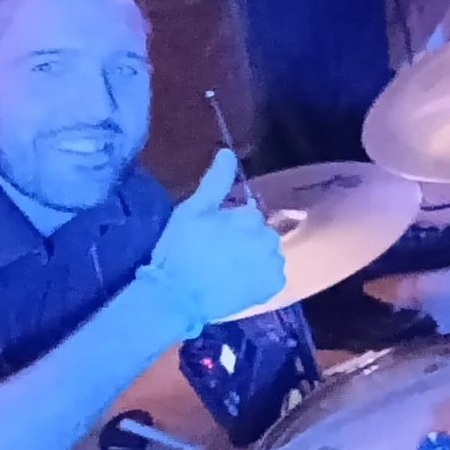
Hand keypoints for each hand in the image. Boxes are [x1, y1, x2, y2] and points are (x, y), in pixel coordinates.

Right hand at [145, 149, 286, 326]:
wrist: (176, 298)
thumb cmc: (179, 251)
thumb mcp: (191, 211)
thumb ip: (215, 181)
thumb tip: (228, 152)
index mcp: (250, 218)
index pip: (248, 215)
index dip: (229, 226)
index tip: (211, 238)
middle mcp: (268, 239)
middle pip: (261, 233)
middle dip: (244, 240)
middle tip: (217, 256)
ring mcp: (273, 264)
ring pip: (268, 254)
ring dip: (254, 259)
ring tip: (227, 271)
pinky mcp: (273, 287)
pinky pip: (273, 276)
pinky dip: (260, 279)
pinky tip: (238, 283)